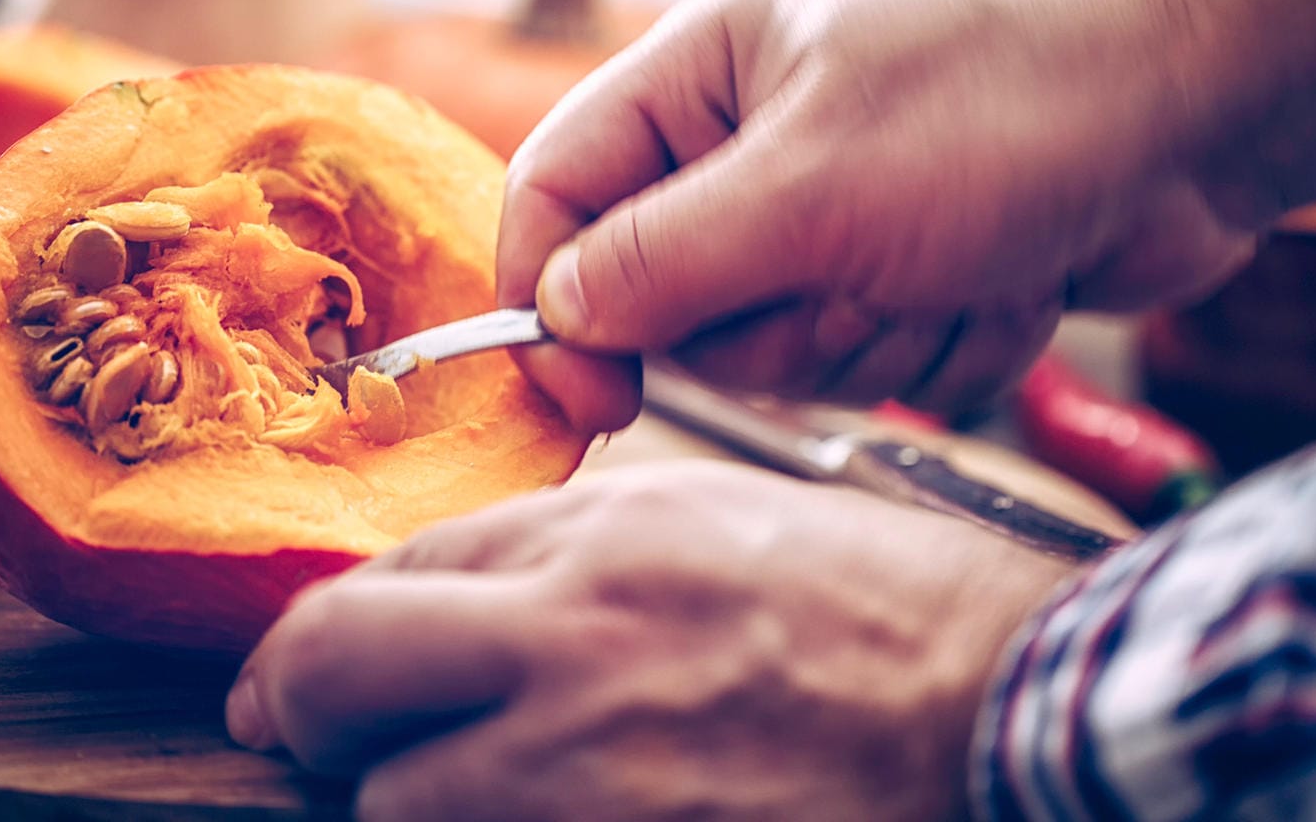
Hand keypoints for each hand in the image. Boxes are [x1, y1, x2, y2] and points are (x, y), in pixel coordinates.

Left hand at [225, 462, 1073, 821]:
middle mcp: (578, 643)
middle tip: (296, 730)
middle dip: (303, 705)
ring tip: (460, 788)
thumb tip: (461, 602)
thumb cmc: (897, 614)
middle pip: (341, 671)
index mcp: (608, 540)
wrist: (1019, 718)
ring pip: (396, 803)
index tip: (309, 673)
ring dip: (406, 798)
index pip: (399, 573)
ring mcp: (593, 775)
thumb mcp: (732, 522)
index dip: (334, 631)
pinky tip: (535, 815)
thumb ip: (584, 549)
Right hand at [499, 0, 1315, 430]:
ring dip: (879, 333)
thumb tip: (560, 316)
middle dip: (777, 323)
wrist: (1211, 108)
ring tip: (956, 256)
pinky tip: (1013, 272)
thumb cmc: (1012, 99)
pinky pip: (881, 366)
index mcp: (705, 79)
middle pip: (674, 305)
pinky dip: (952, 340)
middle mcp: (759, 149)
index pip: (561, 193)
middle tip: (857, 272)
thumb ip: (667, 261)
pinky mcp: (921, 274)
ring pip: (784, 355)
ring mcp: (845, 216)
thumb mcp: (813, 185)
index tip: (590, 395)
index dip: (553, 300)